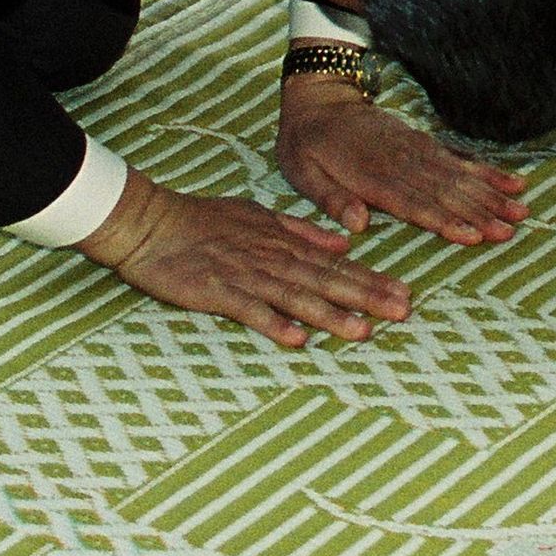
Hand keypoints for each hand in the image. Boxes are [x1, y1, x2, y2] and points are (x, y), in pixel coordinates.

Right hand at [78, 167, 411, 346]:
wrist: (151, 222)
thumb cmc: (203, 219)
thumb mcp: (259, 215)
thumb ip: (302, 229)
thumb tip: (345, 240)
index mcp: (283, 242)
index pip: (336, 263)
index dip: (372, 279)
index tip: (404, 293)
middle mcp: (272, 258)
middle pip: (326, 280)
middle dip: (366, 297)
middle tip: (402, 312)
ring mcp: (245, 275)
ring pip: (295, 297)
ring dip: (330, 315)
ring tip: (362, 331)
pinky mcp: (217, 292)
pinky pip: (250, 311)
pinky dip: (274, 324)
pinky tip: (297, 340)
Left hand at [277, 78, 530, 245]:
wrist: (320, 98)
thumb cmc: (306, 144)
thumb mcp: (301, 171)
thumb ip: (330, 198)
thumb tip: (357, 225)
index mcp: (371, 175)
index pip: (414, 203)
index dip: (444, 220)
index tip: (473, 235)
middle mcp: (401, 162)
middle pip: (446, 191)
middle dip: (481, 212)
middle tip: (511, 230)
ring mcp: (416, 149)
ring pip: (459, 176)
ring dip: (491, 195)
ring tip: (520, 211)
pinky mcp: (424, 142)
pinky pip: (459, 158)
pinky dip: (486, 171)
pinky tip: (511, 182)